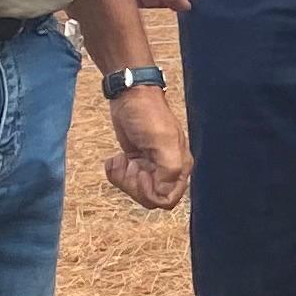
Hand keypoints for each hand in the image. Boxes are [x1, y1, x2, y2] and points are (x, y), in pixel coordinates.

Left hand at [104, 81, 188, 209]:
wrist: (130, 95)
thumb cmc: (148, 115)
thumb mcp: (161, 141)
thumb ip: (168, 169)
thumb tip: (163, 194)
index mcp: (180, 166)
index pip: (168, 199)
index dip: (151, 193)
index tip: (142, 173)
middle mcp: (168, 169)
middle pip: (150, 198)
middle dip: (134, 185)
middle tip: (129, 165)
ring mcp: (151, 166)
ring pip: (137, 190)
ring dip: (123, 178)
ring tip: (121, 159)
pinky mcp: (136, 161)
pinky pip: (126, 180)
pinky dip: (116, 172)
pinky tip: (117, 157)